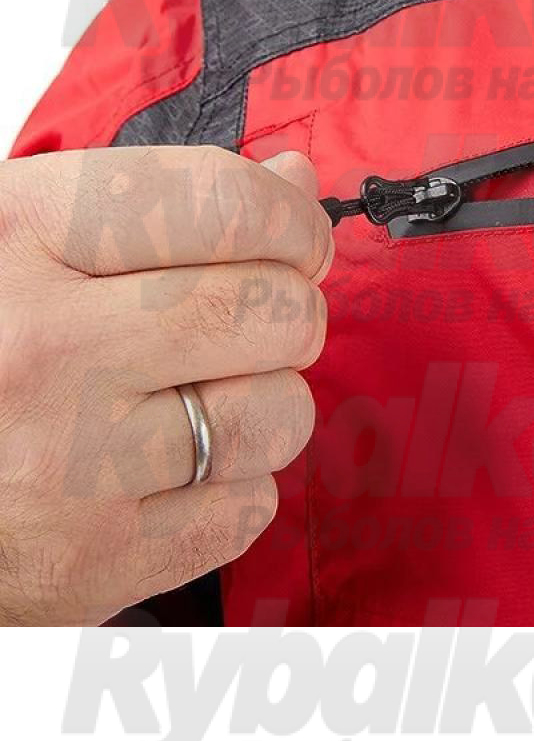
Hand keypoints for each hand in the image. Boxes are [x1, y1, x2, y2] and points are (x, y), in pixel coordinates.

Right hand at [0, 146, 332, 623]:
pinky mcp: (93, 559)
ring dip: (268, 404)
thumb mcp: (28, 237)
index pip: (230, 205)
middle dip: (293, 314)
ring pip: (280, 414)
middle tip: (255, 323)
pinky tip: (168, 470)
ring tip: (201, 399)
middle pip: (275, 311)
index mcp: (20, 235)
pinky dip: (232, 488)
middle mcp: (42, 346)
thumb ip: (163, 202)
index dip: (295, 221)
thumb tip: (297, 180)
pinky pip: (248, 508)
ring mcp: (66, 462)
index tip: (299, 242)